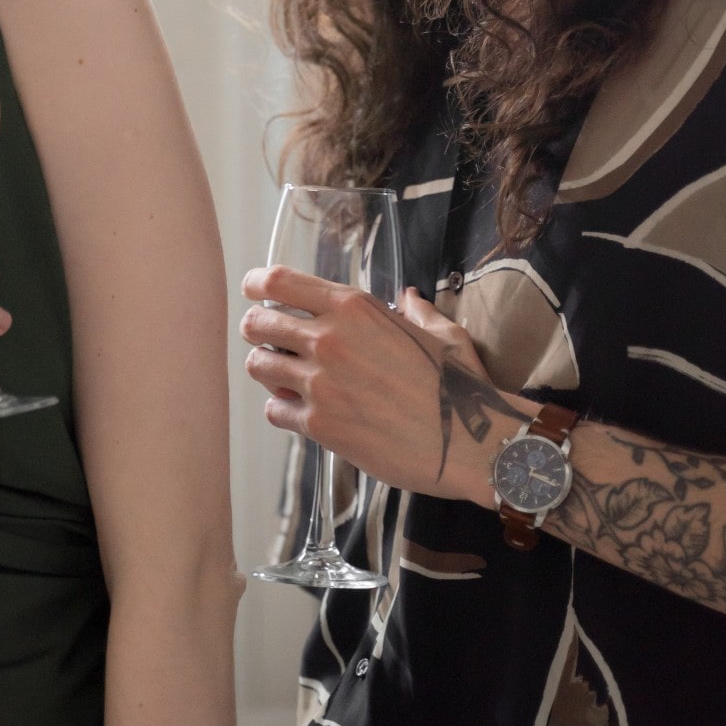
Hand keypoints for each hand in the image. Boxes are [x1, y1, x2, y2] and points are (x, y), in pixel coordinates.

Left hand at [239, 267, 511, 503]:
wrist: (472, 444)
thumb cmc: (461, 388)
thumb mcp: (443, 336)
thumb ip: (417, 313)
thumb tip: (409, 297)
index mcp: (354, 308)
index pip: (280, 281)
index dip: (257, 284)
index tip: (253, 290)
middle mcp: (330, 339)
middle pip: (257, 322)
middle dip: (258, 330)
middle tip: (269, 341)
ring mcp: (320, 382)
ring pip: (258, 365)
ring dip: (268, 371)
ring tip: (287, 379)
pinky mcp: (318, 424)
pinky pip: (274, 410)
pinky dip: (283, 411)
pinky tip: (302, 413)